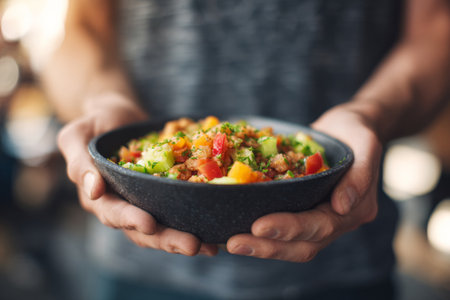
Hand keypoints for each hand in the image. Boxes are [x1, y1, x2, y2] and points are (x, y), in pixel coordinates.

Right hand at [58, 93, 217, 255]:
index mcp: (100, 197)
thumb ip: (80, 162)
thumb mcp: (77, 136)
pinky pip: (177, 211)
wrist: (119, 116)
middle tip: (193, 245)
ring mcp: (144, 202)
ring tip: (209, 246)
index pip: (114, 213)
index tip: (149, 224)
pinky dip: (194, 221)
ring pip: (162, 229)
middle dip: (167, 239)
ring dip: (184, 238)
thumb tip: (94, 191)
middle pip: (143, 231)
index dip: (130, 220)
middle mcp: (122, 206)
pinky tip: (215, 231)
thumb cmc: (96, 123)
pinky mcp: (162, 195)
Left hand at [227, 105, 380, 261]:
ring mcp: (318, 218)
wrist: (346, 128)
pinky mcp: (301, 211)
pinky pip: (281, 228)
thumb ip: (360, 174)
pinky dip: (260, 235)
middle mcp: (336, 221)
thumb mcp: (365, 142)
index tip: (259, 226)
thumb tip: (342, 206)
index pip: (321, 226)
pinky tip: (235, 231)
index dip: (290, 228)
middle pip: (303, 244)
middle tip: (234, 242)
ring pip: (291, 244)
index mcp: (355, 210)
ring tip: (231, 242)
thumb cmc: (356, 131)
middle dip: (268, 245)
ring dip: (261, 246)